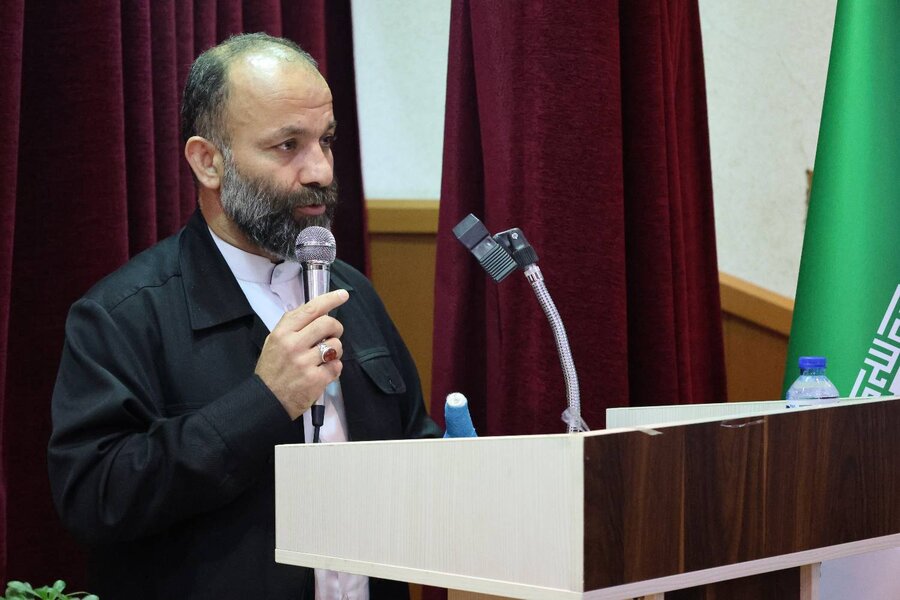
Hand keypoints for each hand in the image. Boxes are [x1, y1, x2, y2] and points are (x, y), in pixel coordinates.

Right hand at [255, 289, 348, 418]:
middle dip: (336, 328)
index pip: (311, 309)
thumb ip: (293, 325)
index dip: (330, 299)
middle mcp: (293, 345)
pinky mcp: (315, 380)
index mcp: (283, 332)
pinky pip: (337, 366)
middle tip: (333, 334)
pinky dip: (334, 368)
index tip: (343, 295)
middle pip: (328, 324)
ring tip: (324, 357)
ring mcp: (305, 363)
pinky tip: (323, 372)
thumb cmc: (272, 369)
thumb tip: (316, 310)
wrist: (266, 400)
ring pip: (335, 345)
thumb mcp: (274, 341)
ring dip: (335, 350)